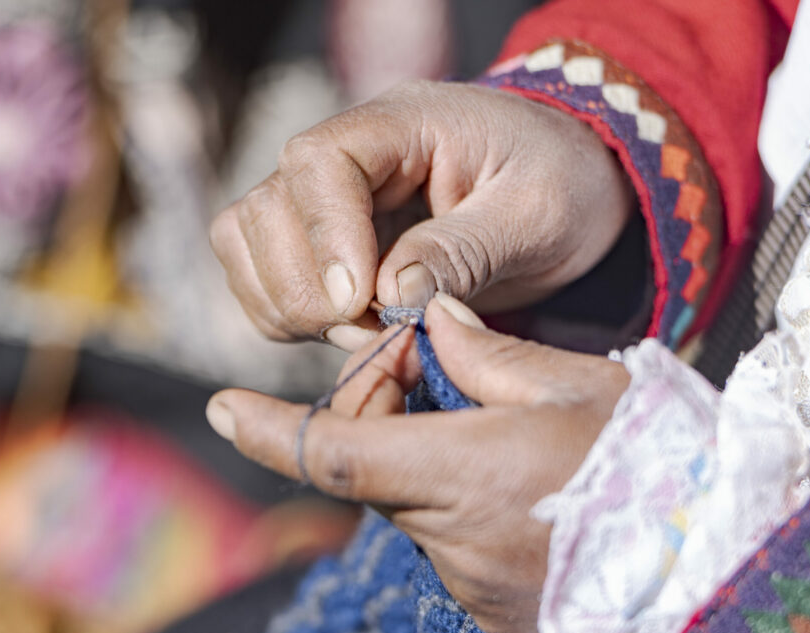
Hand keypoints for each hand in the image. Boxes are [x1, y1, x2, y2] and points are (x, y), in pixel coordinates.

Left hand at [204, 295, 629, 632]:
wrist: (722, 570)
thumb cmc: (664, 464)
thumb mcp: (585, 385)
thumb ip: (492, 353)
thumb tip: (432, 318)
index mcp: (468, 473)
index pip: (337, 454)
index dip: (271, 431)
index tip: (222, 406)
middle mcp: (453, 539)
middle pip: (375, 471)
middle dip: (380, 416)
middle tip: (426, 369)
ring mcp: (470, 584)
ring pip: (414, 505)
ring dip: (430, 460)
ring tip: (506, 433)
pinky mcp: (490, 609)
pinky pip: (448, 542)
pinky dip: (460, 503)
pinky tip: (524, 487)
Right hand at [210, 80, 635, 351]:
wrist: (563, 189)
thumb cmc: (561, 187)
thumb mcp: (536, 217)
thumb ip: (464, 251)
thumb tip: (391, 294)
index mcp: (405, 123)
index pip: (318, 161)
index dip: (324, 234)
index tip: (357, 300)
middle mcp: (348, 151)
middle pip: (265, 208)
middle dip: (306, 289)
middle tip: (372, 330)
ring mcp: (324, 195)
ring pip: (245, 241)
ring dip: (288, 305)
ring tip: (362, 333)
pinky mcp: (318, 238)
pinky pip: (261, 276)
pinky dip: (286, 316)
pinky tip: (348, 331)